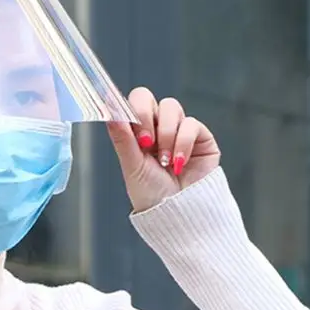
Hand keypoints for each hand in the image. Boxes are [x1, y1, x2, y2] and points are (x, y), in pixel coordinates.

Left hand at [107, 87, 220, 212]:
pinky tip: (179, 163)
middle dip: (145, 117)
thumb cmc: (152, 193)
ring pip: (171, 107)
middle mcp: (156, 126)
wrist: (179, 213)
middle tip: (146, 143)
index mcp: (137, 132)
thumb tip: (108, 111)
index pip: (130, 104)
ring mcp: (178, 129)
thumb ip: (122, 137)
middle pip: (147, 97)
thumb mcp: (131, 165)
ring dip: (165, 134)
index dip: (130, 110)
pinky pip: (191, 124)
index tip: (130, 129)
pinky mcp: (200, 137)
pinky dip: (183, 143)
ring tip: (165, 161)